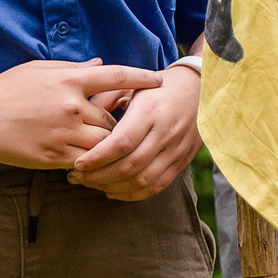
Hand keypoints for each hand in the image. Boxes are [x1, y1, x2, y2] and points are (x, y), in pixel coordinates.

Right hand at [0, 58, 163, 169]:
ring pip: (104, 143)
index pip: (116, 76)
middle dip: (118, 124)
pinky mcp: (53, 156)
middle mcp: (71, 106)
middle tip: (121, 128)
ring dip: (108, 146)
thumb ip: (74, 70)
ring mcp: (63, 133)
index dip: (141, 77)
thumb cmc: (6, 89)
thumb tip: (101, 64)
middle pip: (112, 119)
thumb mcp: (40, 70)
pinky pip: (86, 162)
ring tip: (106, 148)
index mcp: (69, 80)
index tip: (160, 81)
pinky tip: (89, 164)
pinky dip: (92, 163)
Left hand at [69, 62, 201, 199]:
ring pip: (142, 180)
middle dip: (98, 177)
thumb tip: (82, 119)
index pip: (122, 142)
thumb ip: (106, 99)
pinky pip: (156, 186)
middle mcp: (166, 132)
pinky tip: (113, 191)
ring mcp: (176, 150)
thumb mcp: (132, 84)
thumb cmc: (158, 87)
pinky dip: (132, 194)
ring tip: (91, 184)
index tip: (77, 163)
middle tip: (76, 177)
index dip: (97, 157)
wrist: (201, 91)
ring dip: (112, 187)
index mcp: (151, 110)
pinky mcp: (182, 162)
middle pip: (129, 166)